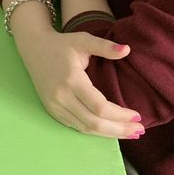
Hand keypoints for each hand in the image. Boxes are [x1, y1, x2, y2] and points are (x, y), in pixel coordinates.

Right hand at [17, 28, 143, 138]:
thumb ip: (105, 46)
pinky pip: (77, 126)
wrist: (34, 48)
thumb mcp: (83, 40)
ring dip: (109, 134)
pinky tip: (109, 130)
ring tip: (129, 133)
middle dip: (119, 130)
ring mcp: (55, 105)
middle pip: (94, 122)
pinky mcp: (52, 110)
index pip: (100, 106)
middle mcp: (61, 96)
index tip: (138, 115)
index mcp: (71, 79)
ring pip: (86, 128)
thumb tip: (127, 50)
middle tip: (139, 130)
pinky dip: (95, 131)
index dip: (120, 115)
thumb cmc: (61, 44)